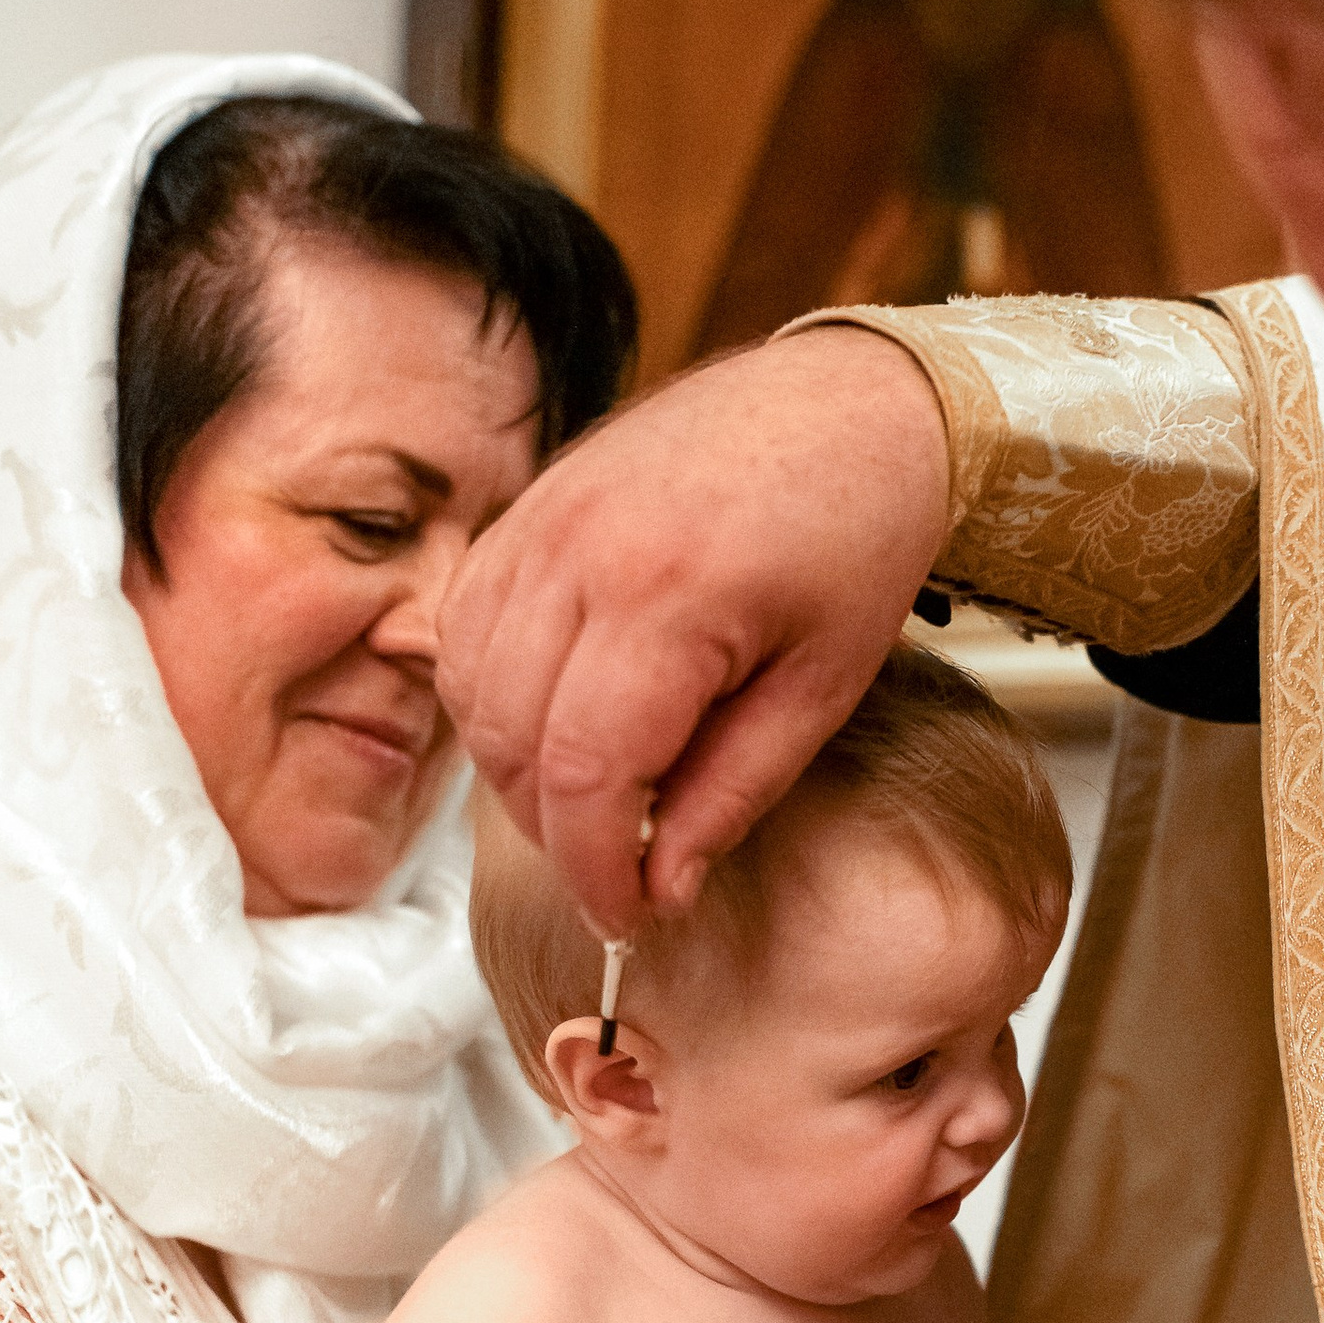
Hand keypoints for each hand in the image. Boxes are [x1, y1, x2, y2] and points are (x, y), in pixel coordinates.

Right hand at [439, 329, 950, 934]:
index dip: (595, 870)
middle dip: (559, 832)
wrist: (850, 406)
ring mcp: (542, 520)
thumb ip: (731, 793)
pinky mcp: (527, 509)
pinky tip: (562, 720)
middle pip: (512, 743)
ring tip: (601, 796)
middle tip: (623, 866)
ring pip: (471, 693)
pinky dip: (495, 696)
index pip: (585, 775)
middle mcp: (581, 550)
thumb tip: (660, 885)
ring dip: (519, 771)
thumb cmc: (857, 533)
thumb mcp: (822, 688)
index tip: (628, 916)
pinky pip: (466, 629)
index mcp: (669, 596)